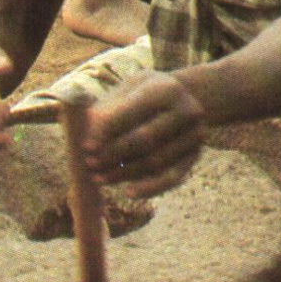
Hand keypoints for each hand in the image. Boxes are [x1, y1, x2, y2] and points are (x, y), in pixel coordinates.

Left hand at [82, 70, 205, 197]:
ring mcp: (195, 134)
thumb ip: (108, 108)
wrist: (183, 98)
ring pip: (156, 161)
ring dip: (125, 173)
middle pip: (146, 139)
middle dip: (114, 154)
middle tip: (90, 164)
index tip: (86, 146)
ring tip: (100, 178)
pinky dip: (149, 188)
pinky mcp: (195, 155)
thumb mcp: (128, 90)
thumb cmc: (144, 94)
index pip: (132, 112)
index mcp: (166, 89)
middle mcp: (187, 111)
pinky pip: (172, 178)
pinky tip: (128, 192)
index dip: (107, 131)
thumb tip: (85, 131)